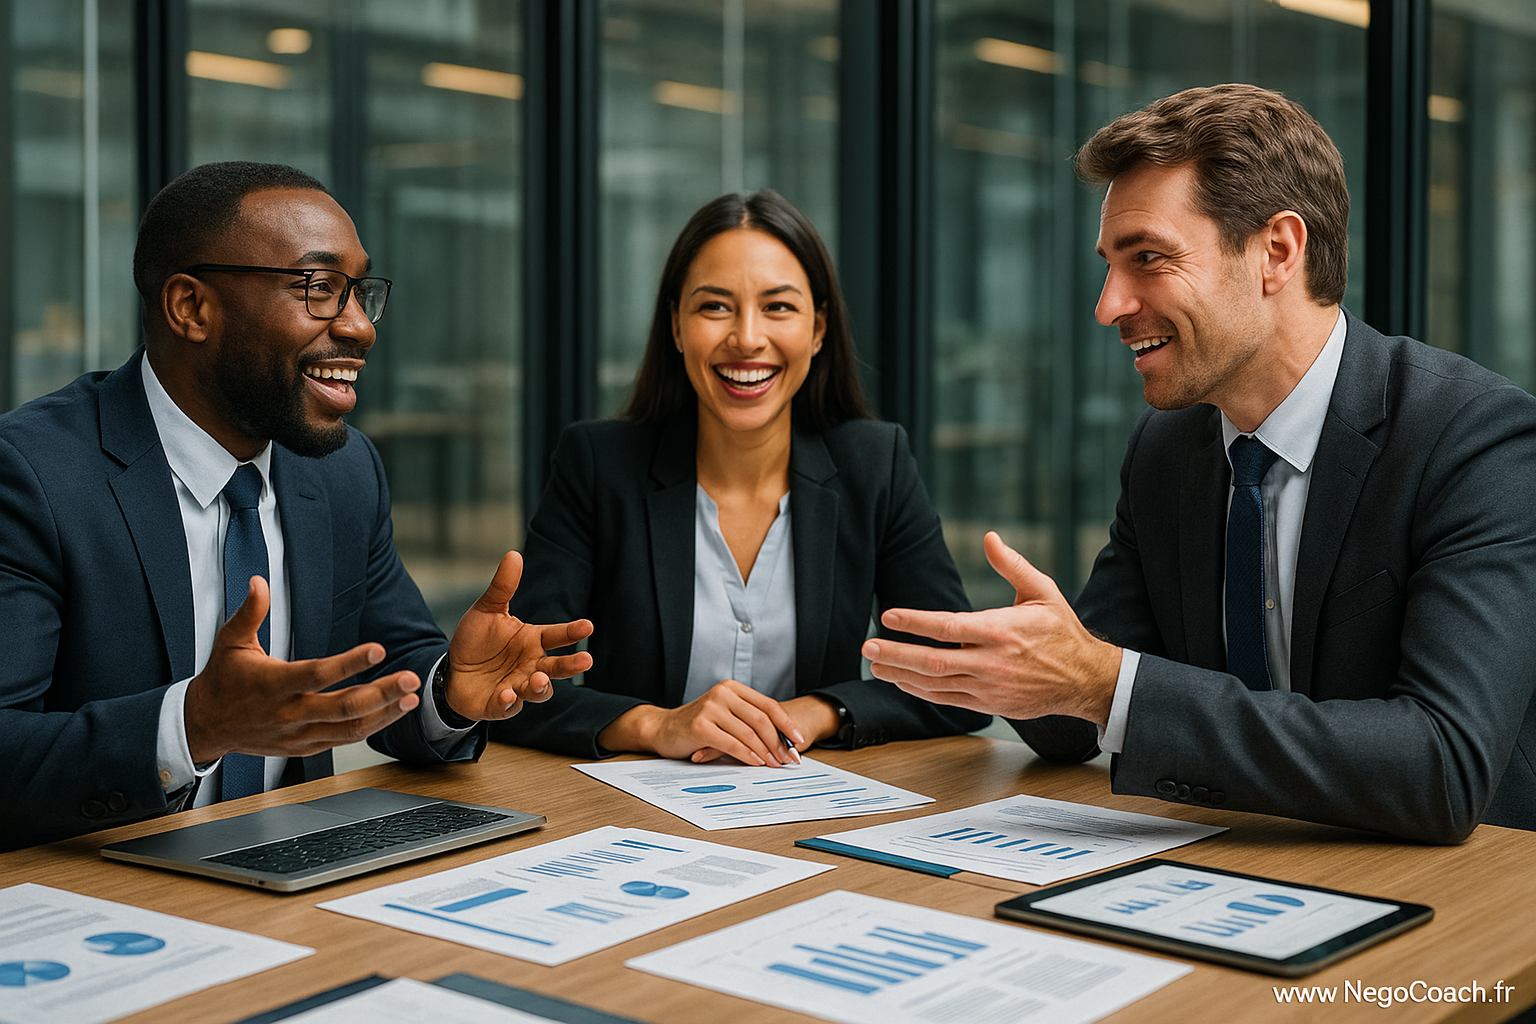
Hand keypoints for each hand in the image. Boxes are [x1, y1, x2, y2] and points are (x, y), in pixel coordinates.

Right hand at [184, 575, 422, 762]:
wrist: (205, 726)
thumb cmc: (223, 679)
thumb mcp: (229, 642)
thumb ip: (249, 612)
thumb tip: (259, 581)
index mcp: (272, 684)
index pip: (317, 674)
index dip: (350, 663)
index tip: (379, 649)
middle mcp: (289, 713)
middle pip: (343, 707)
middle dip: (382, 694)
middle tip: (412, 679)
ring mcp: (298, 734)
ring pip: (349, 728)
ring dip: (385, 713)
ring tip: (412, 696)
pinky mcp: (305, 747)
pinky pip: (344, 739)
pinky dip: (372, 726)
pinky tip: (394, 711)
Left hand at [443, 551, 593, 721]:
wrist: (452, 671)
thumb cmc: (477, 641)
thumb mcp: (487, 610)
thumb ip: (503, 587)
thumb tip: (514, 555)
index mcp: (532, 641)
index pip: (557, 636)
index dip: (572, 632)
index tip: (588, 626)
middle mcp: (531, 665)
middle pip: (557, 668)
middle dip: (572, 666)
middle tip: (586, 660)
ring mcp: (518, 687)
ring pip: (538, 691)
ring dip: (540, 687)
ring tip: (538, 680)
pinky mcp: (500, 705)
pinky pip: (508, 706)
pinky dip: (508, 701)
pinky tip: (506, 693)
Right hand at [598, 680, 805, 765]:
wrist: (663, 729)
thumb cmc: (697, 725)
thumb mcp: (724, 716)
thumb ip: (747, 721)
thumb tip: (782, 742)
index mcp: (732, 688)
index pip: (768, 705)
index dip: (787, 724)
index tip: (800, 741)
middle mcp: (723, 693)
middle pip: (762, 719)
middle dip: (779, 742)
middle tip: (789, 759)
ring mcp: (711, 708)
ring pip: (749, 732)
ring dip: (766, 752)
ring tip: (775, 764)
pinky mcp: (701, 726)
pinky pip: (732, 743)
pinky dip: (747, 755)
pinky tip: (756, 763)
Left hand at [861, 532, 1120, 724]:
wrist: (1085, 680)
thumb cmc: (1061, 632)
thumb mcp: (1043, 592)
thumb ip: (1012, 565)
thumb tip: (989, 537)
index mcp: (1003, 631)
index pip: (949, 627)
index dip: (915, 622)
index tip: (888, 616)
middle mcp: (993, 662)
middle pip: (935, 661)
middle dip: (897, 654)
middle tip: (868, 646)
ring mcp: (990, 688)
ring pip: (936, 684)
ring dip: (901, 674)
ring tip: (875, 663)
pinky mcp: (989, 704)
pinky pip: (947, 699)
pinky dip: (921, 691)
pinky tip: (902, 680)